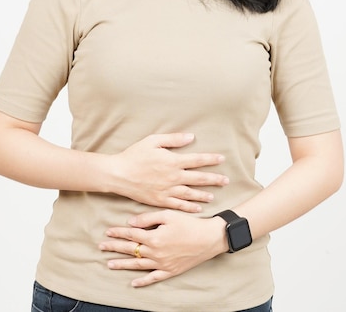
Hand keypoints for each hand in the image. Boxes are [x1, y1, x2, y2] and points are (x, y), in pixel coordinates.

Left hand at [99, 209, 227, 286]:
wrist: (209, 238)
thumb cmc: (189, 223)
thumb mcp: (168, 214)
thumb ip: (148, 218)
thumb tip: (131, 223)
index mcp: (154, 237)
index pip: (131, 234)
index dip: (118, 232)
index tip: (107, 231)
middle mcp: (155, 252)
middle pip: (131, 249)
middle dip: (114, 247)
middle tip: (101, 247)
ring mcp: (162, 264)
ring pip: (138, 265)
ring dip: (122, 264)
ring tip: (109, 263)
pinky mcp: (170, 271)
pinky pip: (153, 278)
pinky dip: (143, 281)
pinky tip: (133, 283)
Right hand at [109, 133, 228, 212]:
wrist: (118, 174)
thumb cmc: (134, 155)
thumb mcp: (153, 141)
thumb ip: (173, 139)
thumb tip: (191, 137)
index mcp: (173, 161)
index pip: (197, 160)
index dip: (211, 159)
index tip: (222, 159)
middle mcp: (173, 177)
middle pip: (198, 178)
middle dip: (214, 179)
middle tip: (226, 180)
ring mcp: (167, 190)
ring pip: (190, 194)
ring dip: (204, 194)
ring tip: (214, 195)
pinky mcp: (160, 200)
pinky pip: (179, 205)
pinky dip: (189, 207)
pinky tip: (197, 208)